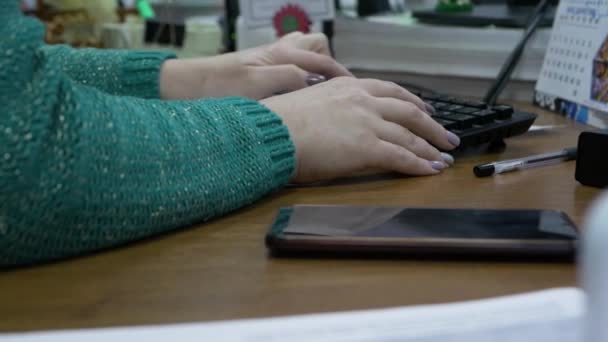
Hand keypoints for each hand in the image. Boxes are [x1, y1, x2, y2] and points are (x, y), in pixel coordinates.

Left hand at [160, 32, 351, 99]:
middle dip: (327, 64)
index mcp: (279, 54)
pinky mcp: (257, 72)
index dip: (340, 76)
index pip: (322, 60)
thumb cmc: (216, 88)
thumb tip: (313, 81)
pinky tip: (291, 97)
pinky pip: (288, 67)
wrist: (183, 89)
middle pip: (314, 46)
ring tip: (314, 93)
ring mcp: (266, 61)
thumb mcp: (256, 86)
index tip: (352, 92)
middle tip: (330, 89)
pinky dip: (296, 77)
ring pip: (301, 55)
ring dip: (311, 69)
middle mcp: (276, 52)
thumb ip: (287, 78)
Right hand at [260, 77, 459, 182]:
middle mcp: (363, 101)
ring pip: (410, 136)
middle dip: (432, 126)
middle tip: (446, 137)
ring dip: (431, 149)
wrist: (271, 133)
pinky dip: (419, 165)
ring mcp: (368, 123)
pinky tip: (430, 171)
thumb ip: (333, 106)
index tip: (425, 109)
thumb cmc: (279, 122)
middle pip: (410, 112)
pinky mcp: (367, 147)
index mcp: (349, 86)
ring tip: (444, 158)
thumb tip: (338, 118)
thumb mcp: (311, 101)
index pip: (391, 91)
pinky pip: (401, 157)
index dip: (413, 102)